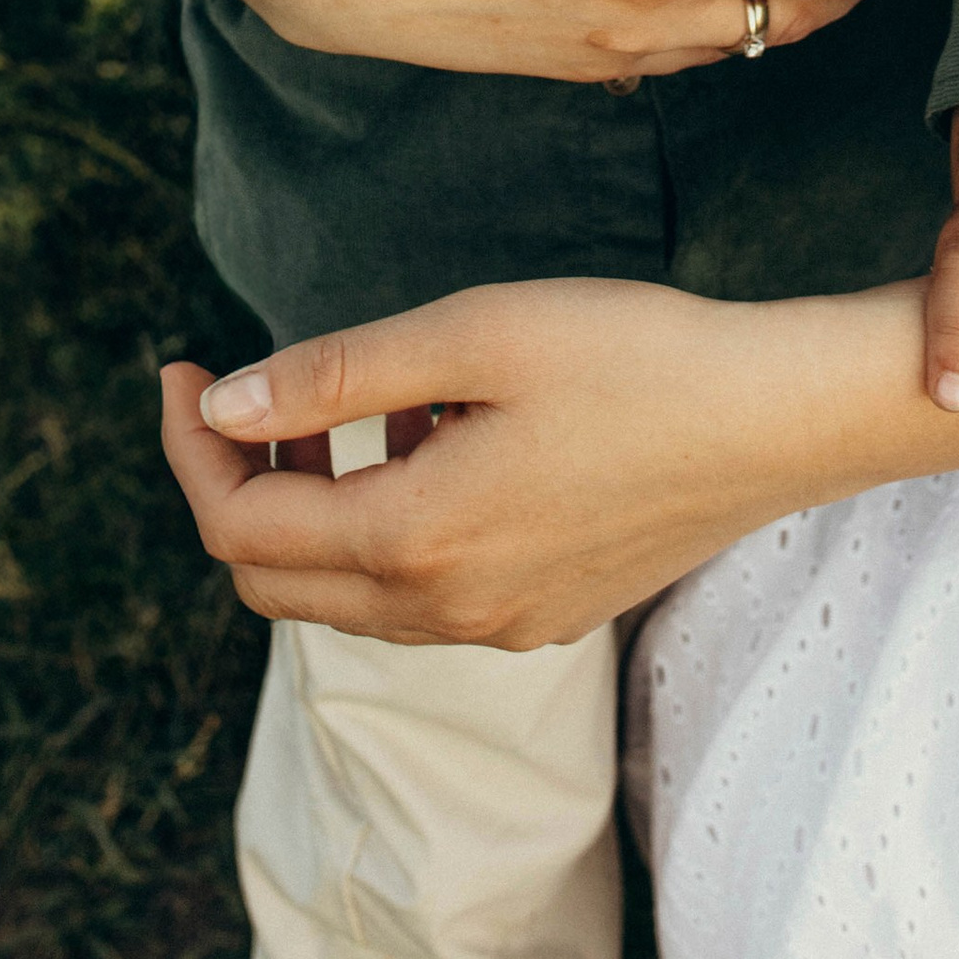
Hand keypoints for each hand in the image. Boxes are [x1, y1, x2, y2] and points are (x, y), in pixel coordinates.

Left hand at [158, 279, 889, 651]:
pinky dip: (384, 526)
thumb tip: (219, 405)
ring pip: (345, 594)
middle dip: (235, 485)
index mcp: (413, 540)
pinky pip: (417, 596)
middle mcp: (445, 610)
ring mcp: (497, 625)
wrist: (774, 422)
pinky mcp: (542, 614)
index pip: (239, 526)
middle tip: (245, 389)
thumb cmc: (631, 355)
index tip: (184, 368)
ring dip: (312, 506)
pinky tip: (438, 439)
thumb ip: (335, 376)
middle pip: (274, 580)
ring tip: (354, 402)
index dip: (189, 446)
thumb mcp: (473, 333)